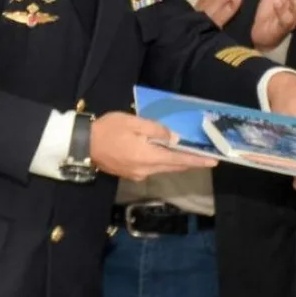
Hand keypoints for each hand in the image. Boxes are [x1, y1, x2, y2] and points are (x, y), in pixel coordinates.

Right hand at [90, 113, 217, 181]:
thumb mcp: (134, 122)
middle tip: (206, 159)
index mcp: (148, 156)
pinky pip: (153, 169)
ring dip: (177, 163)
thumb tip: (175, 138)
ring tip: (190, 155)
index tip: (213, 162)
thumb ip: (157, 130)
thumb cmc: (108, 129)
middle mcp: (146, 170)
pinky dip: (163, 162)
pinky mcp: (130, 174)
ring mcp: (138, 174)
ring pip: (164, 169)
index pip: (179, 159)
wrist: (82, 145)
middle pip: (173, 166)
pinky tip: (165, 155)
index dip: (197, 160)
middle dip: (190, 163)